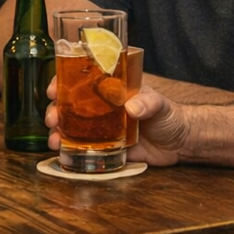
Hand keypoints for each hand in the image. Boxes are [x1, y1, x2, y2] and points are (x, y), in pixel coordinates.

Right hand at [45, 78, 186, 166]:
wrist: (182, 143)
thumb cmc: (171, 116)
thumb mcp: (160, 104)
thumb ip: (148, 103)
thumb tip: (132, 108)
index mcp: (109, 91)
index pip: (79, 82)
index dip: (62, 83)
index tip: (53, 90)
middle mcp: (100, 108)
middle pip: (68, 105)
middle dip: (54, 111)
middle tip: (52, 118)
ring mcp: (101, 128)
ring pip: (71, 127)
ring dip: (58, 131)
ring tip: (54, 139)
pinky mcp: (106, 147)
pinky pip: (84, 148)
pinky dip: (71, 149)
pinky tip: (62, 151)